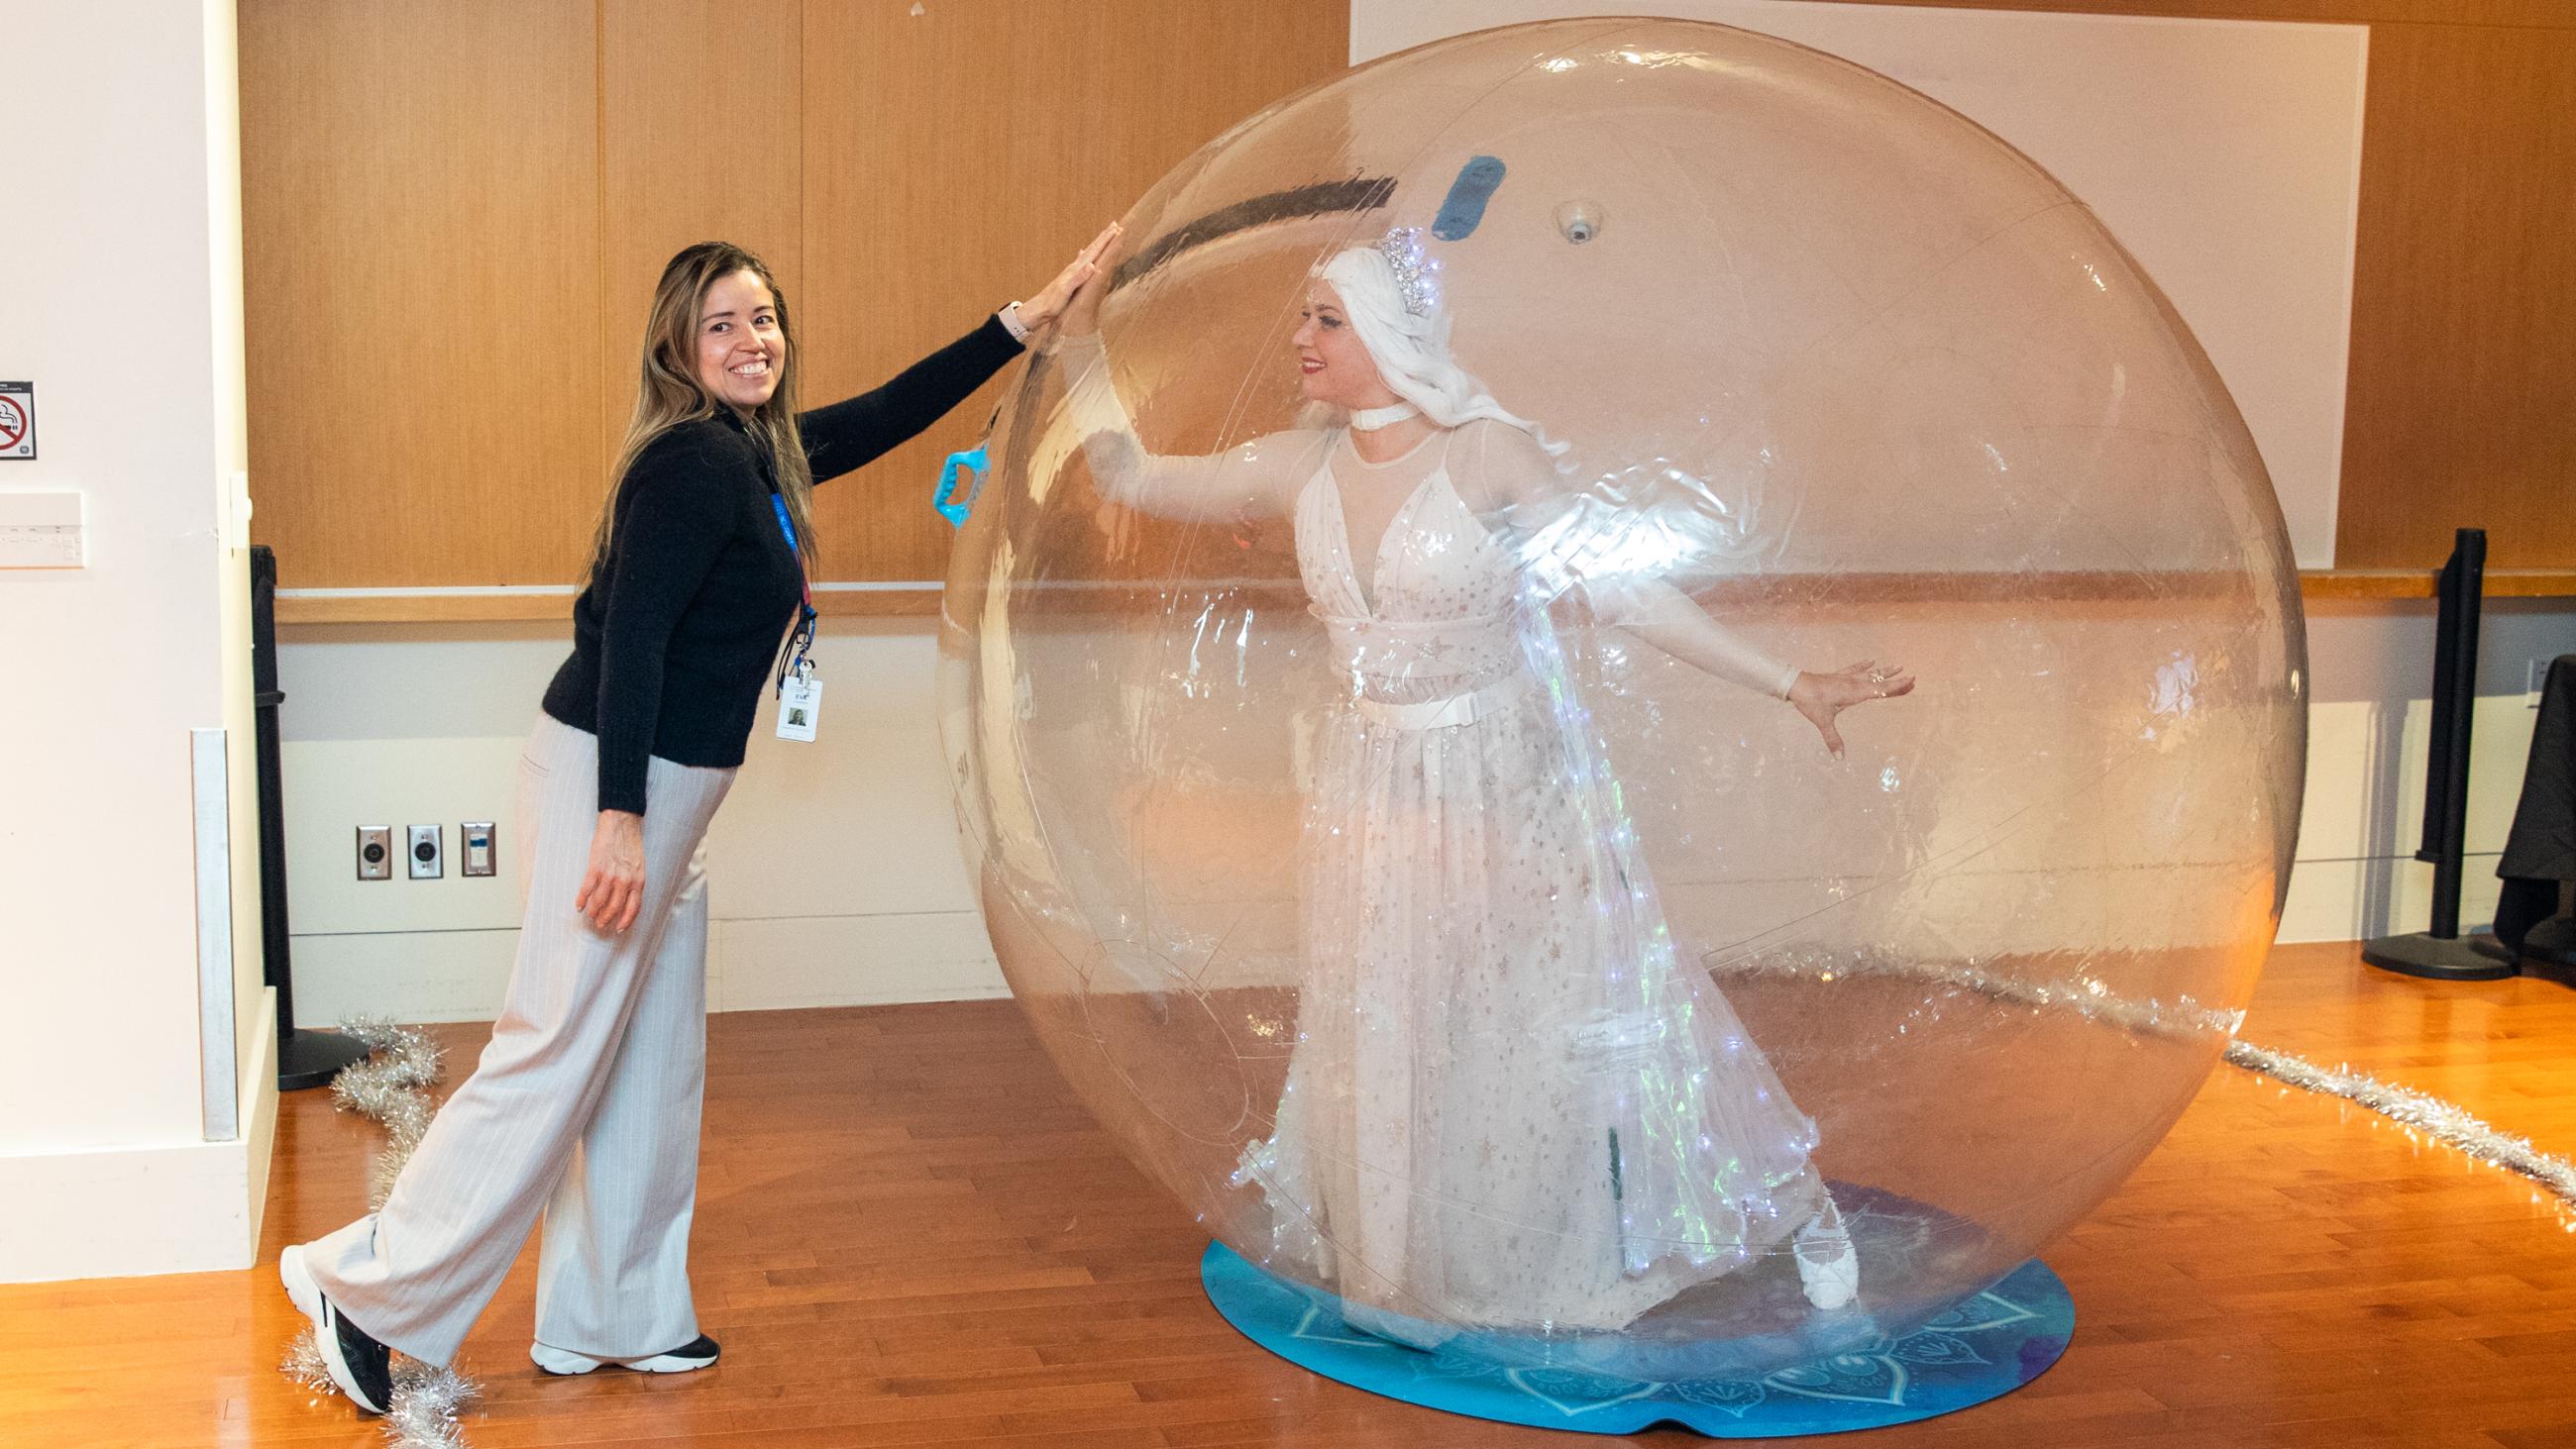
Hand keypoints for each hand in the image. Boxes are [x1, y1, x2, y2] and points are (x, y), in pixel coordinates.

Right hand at [574, 809, 646, 933]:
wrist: (621, 824)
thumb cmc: (630, 844)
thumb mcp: (639, 866)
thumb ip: (634, 882)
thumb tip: (626, 898)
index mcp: (638, 881)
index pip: (633, 908)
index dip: (626, 921)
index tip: (619, 929)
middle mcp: (625, 881)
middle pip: (615, 908)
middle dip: (606, 919)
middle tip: (600, 924)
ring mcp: (610, 875)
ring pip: (600, 902)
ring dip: (593, 911)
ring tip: (590, 916)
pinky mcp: (596, 868)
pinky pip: (587, 889)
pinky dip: (582, 900)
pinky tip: (579, 906)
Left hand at [1018, 222, 1121, 332]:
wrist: (1038, 309)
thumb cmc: (1052, 303)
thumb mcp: (1066, 291)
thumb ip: (1079, 278)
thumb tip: (1092, 265)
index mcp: (1075, 269)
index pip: (1094, 251)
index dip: (1106, 241)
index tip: (1116, 229)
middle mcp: (1074, 268)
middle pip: (1092, 248)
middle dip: (1104, 237)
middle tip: (1115, 225)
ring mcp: (1071, 272)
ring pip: (1088, 253)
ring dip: (1098, 244)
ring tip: (1104, 235)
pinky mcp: (1069, 278)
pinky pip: (1081, 262)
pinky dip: (1086, 255)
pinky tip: (1083, 252)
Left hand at [1789, 659, 1915, 760]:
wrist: (1795, 684)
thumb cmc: (1810, 702)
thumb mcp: (1823, 721)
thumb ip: (1833, 739)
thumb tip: (1840, 758)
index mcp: (1853, 693)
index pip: (1879, 690)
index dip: (1895, 687)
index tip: (1910, 681)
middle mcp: (1853, 683)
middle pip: (1879, 681)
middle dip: (1895, 680)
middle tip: (1912, 678)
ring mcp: (1845, 678)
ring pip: (1869, 673)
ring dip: (1883, 671)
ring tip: (1898, 666)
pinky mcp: (1837, 675)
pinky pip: (1854, 669)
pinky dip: (1863, 665)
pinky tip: (1870, 661)